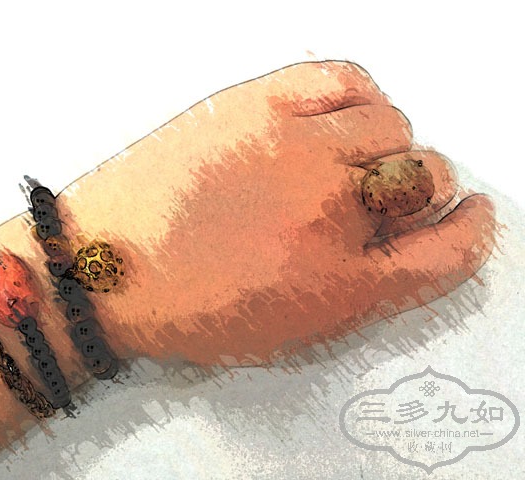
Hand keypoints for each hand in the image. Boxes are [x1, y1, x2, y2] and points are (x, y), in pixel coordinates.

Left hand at [62, 61, 495, 364]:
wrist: (102, 268)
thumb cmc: (184, 307)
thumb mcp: (288, 330)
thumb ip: (362, 290)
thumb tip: (404, 242)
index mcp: (342, 286)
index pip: (449, 253)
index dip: (468, 232)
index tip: (466, 220)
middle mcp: (331, 212)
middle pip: (427, 178)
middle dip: (416, 191)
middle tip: (377, 197)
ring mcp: (295, 150)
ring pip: (391, 126)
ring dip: (383, 146)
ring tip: (341, 159)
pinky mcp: (256, 105)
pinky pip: (345, 77)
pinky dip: (357, 94)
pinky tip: (336, 116)